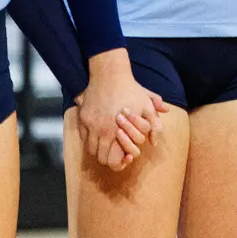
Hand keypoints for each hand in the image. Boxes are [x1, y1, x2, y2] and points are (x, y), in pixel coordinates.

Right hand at [77, 49, 165, 169]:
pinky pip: (84, 137)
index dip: (119, 163)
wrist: (109, 75)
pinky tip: (100, 134)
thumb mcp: (147, 105)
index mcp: (115, 131)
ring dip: (99, 150)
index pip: (112, 160)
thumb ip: (153, 125)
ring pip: (90, 149)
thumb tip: (154, 142)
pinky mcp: (82, 118)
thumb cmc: (130, 90)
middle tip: (117, 153)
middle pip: (100, 158)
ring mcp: (89, 125)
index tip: (126, 157)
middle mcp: (100, 131)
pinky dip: (91, 140)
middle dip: (109, 158)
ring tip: (110, 145)